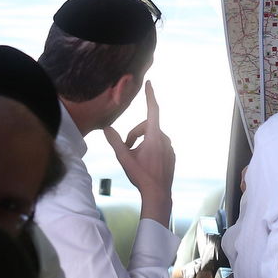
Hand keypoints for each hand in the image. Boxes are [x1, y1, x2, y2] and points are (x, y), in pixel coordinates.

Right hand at [103, 81, 175, 223]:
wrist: (158, 194)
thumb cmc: (141, 175)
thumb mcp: (124, 158)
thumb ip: (115, 141)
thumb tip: (106, 128)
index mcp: (154, 136)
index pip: (152, 110)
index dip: (150, 95)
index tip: (150, 83)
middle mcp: (165, 139)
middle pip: (147, 127)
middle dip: (135, 133)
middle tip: (126, 147)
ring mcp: (170, 148)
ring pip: (153, 137)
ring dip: (142, 142)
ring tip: (135, 157)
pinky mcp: (172, 155)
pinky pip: (159, 146)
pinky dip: (150, 149)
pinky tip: (145, 163)